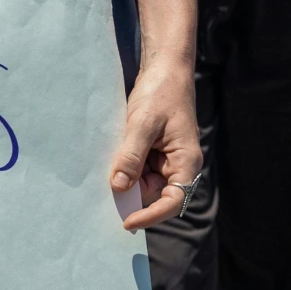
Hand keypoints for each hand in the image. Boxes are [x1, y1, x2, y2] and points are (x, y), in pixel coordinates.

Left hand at [111, 55, 201, 231]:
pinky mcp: (152, 152)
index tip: (126, 221)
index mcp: (186, 162)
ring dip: (125, 181)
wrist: (164, 68)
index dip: (150, 215)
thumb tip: (119, 187)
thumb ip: (132, 156)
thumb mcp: (143, 123)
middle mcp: (178, 166)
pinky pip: (137, 169)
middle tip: (104, 196)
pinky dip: (123, 169)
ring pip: (142, 184)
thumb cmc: (161, 92)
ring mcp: (164, 160)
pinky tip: (110, 163)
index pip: (172, 202)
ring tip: (105, 173)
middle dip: (131, 197)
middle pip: (154, 196)